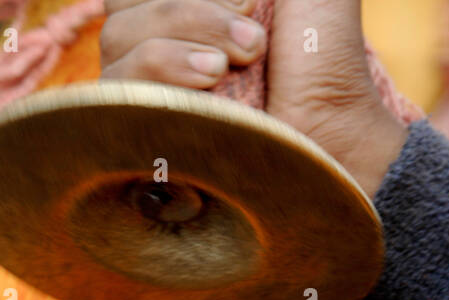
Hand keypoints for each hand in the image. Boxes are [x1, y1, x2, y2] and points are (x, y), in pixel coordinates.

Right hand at [100, 0, 407, 194]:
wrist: (334, 137)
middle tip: (252, 41)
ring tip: (227, 67)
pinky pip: (114, 93)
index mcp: (186, 14)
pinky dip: (159, 74)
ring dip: (176, 41)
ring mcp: (144, 93)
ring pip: (116, 42)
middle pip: (123, 11)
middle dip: (190, 11)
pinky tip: (206, 83)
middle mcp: (156, 48)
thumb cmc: (323, 64)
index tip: (248, 2)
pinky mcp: (140, 135)